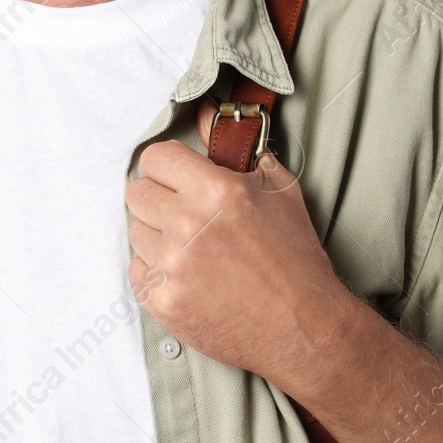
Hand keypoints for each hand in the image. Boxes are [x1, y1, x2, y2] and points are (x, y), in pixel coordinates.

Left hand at [123, 98, 353, 388]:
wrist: (306, 328)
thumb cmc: (295, 257)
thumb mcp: (278, 190)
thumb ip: (237, 149)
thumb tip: (204, 113)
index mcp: (216, 191)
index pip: (154, 157)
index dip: (168, 166)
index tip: (179, 178)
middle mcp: (188, 226)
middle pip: (137, 193)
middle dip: (160, 199)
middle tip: (186, 214)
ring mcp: (172, 267)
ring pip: (136, 232)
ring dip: (158, 237)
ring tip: (193, 250)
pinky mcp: (163, 302)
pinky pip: (137, 271)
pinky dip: (157, 272)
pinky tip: (188, 276)